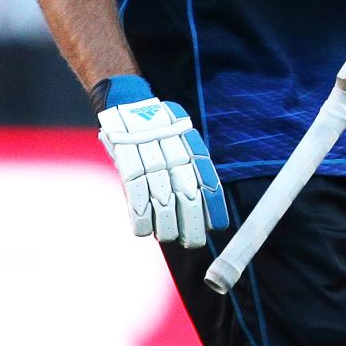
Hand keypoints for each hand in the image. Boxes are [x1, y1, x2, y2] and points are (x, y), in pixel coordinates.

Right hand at [93, 75, 227, 248]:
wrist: (127, 102)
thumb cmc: (158, 130)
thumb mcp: (179, 142)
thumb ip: (187, 169)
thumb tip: (199, 205)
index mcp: (192, 147)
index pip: (208, 180)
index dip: (214, 205)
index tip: (218, 227)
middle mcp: (174, 152)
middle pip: (187, 192)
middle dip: (191, 221)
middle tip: (192, 242)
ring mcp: (150, 154)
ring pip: (162, 195)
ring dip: (165, 223)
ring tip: (168, 239)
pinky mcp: (127, 159)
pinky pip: (135, 191)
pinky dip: (139, 214)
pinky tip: (143, 231)